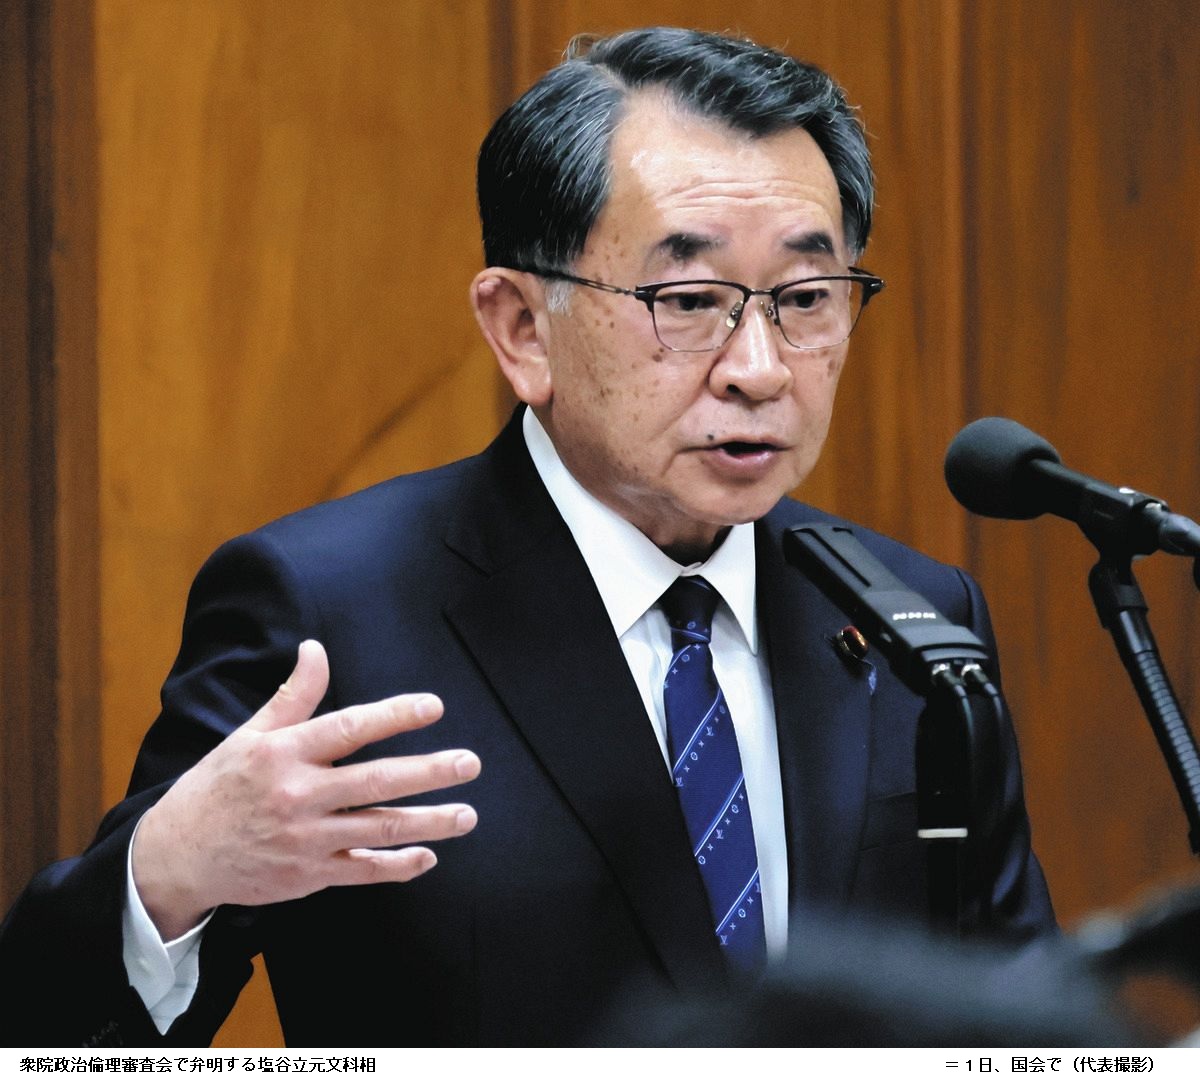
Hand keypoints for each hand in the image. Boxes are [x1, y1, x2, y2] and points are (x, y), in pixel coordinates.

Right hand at [131, 640, 479, 939]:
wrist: (177, 856)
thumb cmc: (217, 787)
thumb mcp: (249, 735)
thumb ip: (293, 696)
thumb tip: (316, 647)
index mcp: (283, 754)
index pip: (349, 728)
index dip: (394, 715)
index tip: (434, 707)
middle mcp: (298, 796)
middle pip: (376, 781)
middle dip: (429, 772)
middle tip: (470, 763)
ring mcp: (306, 839)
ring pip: (379, 828)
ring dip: (429, 823)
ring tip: (467, 814)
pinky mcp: (308, 876)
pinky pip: (363, 872)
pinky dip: (398, 866)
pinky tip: (427, 857)